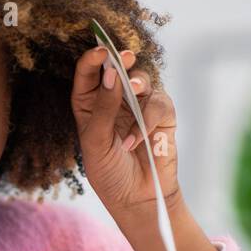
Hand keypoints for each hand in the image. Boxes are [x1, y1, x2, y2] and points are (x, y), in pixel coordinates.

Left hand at [70, 45, 179, 221]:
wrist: (136, 198)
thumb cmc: (109, 172)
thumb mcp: (96, 141)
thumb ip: (103, 108)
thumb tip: (111, 74)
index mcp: (90, 104)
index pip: (89, 73)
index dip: (93, 58)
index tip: (100, 52)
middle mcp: (115, 100)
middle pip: (117, 68)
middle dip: (120, 60)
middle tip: (123, 57)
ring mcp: (139, 106)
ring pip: (142, 80)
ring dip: (137, 85)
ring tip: (134, 92)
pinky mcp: (162, 117)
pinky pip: (159, 103)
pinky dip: (149, 118)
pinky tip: (137, 139)